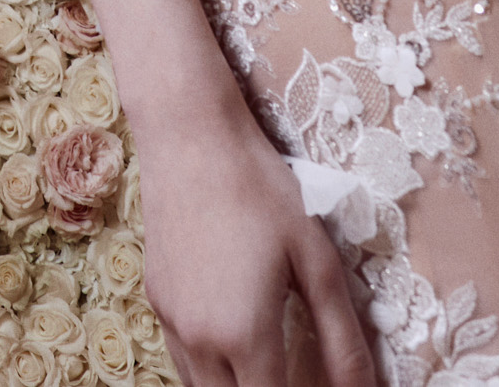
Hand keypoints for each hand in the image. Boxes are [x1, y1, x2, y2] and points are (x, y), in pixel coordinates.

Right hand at [137, 111, 374, 386]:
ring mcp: (171, 319)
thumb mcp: (316, 260)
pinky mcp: (156, 297)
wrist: (189, 135)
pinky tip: (233, 346)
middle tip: (292, 377)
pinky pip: (183, 358)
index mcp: (244, 336)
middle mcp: (200, 339)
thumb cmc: (260, 189)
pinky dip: (209, 370)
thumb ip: (343, 338)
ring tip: (268, 370)